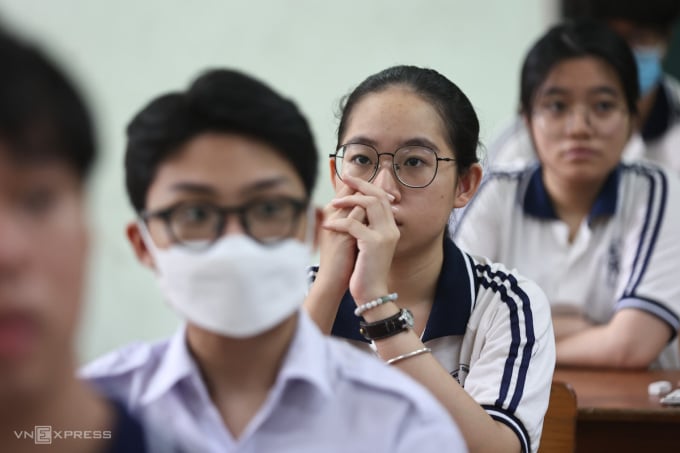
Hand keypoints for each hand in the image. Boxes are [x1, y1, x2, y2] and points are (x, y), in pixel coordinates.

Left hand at [323, 175, 399, 303]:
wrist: (371, 293)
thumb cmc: (364, 269)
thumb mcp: (366, 244)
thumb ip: (364, 226)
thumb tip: (352, 209)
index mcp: (390, 227)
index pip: (381, 197)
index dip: (367, 185)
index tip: (350, 178)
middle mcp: (391, 229)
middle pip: (378, 195)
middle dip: (360, 184)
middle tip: (345, 178)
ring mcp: (384, 235)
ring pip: (369, 204)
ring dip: (349, 199)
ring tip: (334, 203)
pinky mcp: (373, 244)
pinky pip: (354, 224)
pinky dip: (338, 222)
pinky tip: (327, 226)